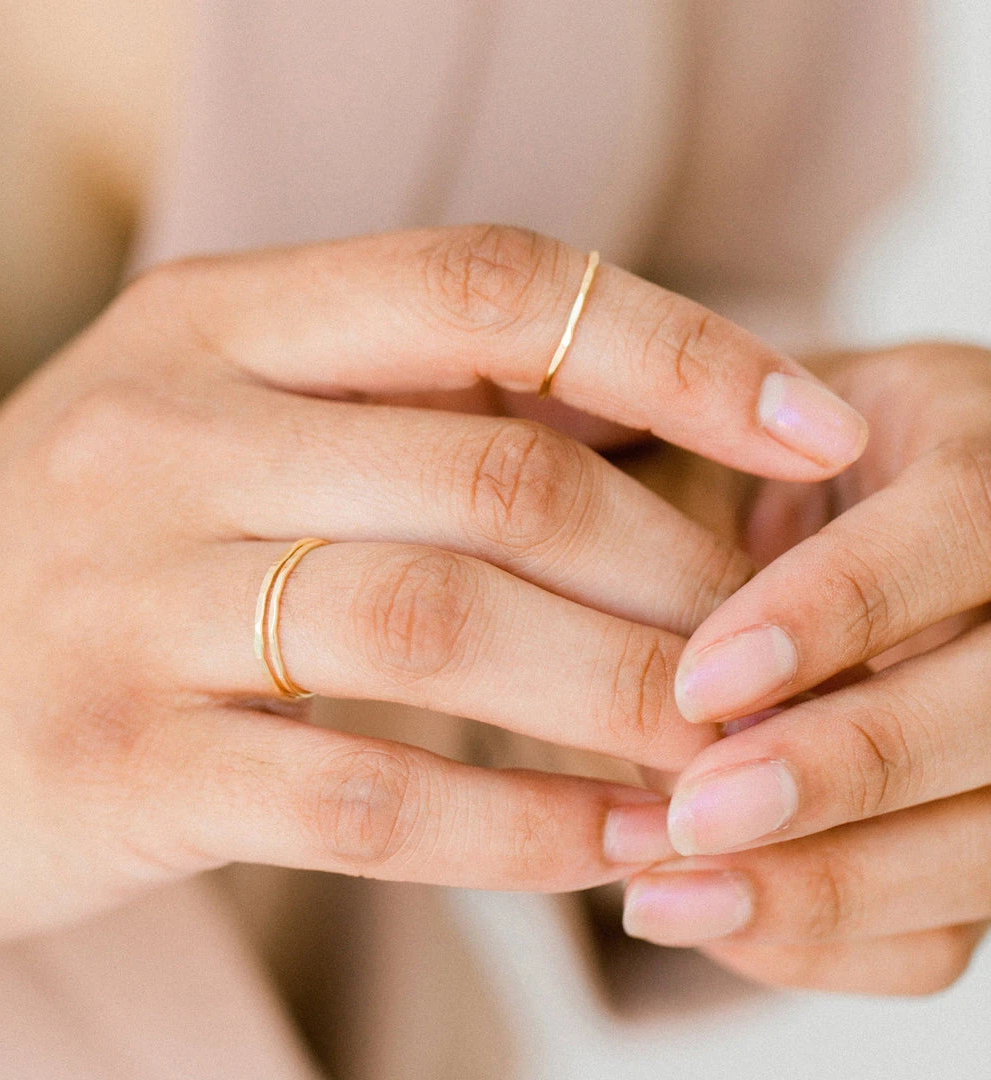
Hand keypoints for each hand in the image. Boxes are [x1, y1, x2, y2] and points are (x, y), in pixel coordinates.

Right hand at [0, 225, 867, 942]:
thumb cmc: (91, 552)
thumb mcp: (222, 420)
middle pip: (495, 478)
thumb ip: (408, 401)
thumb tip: (629, 408)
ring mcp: (128, 599)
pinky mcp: (112, 759)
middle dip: (670, 571)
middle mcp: (168, 434)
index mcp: (216, 324)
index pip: (489, 286)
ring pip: (438, 630)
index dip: (678, 346)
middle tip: (765, 646)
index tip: (813, 427)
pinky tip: (607, 847)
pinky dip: (511, 827)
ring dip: (616, 700)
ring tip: (716, 753)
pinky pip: (359, 794)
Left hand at [620, 343, 990, 994]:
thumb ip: (705, 541)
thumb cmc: (743, 473)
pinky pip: (948, 925)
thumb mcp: (723, 456)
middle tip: (688, 815)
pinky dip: (831, 937)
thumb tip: (674, 704)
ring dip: (829, 887)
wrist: (802, 510)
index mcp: (979, 450)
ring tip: (669, 896)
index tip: (697, 683)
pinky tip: (719, 916)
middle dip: (842, 771)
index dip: (836, 610)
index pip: (961, 522)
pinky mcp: (979, 822)